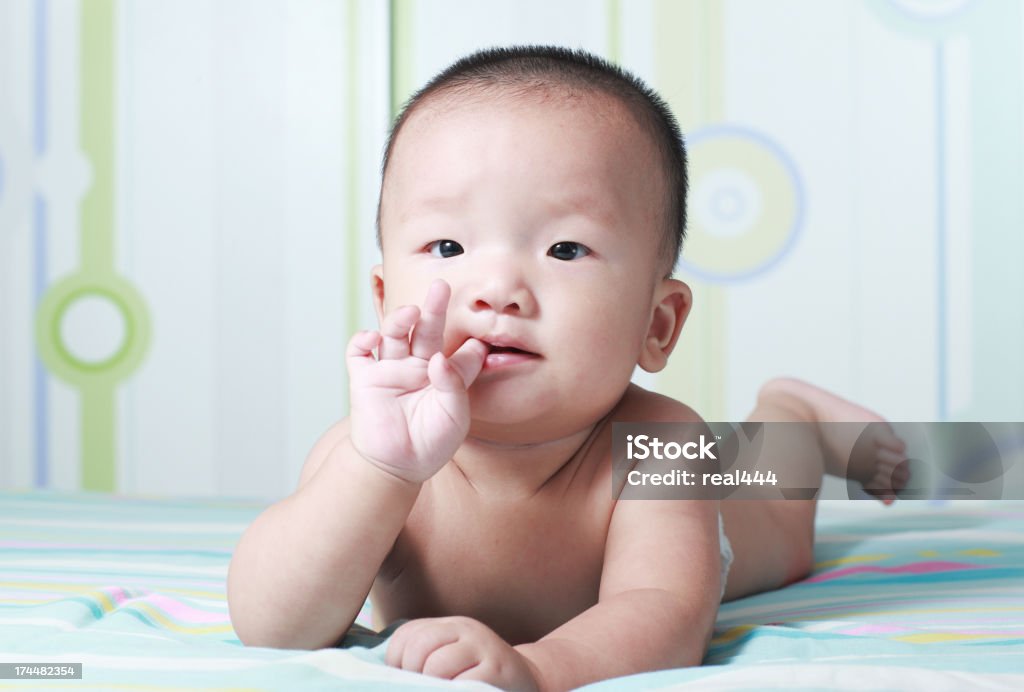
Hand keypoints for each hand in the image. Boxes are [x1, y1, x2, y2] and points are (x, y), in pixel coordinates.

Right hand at [346, 280, 486, 482]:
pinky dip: (363, 339)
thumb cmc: (431, 444)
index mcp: (445, 375)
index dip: (470, 344)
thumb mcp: (455, 416)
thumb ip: (453, 385)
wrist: (396, 467)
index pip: (459, 351)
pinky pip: (359, 352)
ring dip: (400, 319)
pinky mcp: (365, 378)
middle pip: (426, 331)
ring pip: (394, 334)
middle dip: (434, 309)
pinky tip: (373, 337)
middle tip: (441, 287)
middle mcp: (418, 367)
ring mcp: (391, 370)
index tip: (480, 340)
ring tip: (410, 312)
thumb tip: (439, 357)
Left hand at [386, 616, 539, 690]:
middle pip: (419, 646)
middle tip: (422, 687)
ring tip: (442, 690)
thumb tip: (390, 675)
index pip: (406, 634)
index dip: (396, 661)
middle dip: (412, 674)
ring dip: (432, 686)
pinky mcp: (497, 671)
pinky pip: (462, 683)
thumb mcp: (453, 657)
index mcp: (450, 626)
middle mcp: (466, 630)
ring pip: (436, 665)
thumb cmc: (480, 676)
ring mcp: (483, 649)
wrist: (527, 681)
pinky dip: (453, 691)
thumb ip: (426, 656)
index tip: (405, 678)